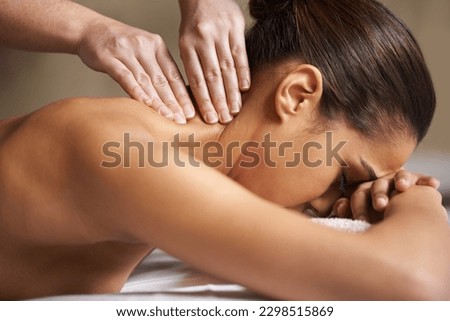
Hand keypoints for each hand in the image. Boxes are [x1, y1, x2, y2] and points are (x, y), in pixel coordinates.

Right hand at [77, 17, 194, 123]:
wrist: (89, 28)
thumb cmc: (120, 45)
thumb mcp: (144, 50)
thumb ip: (157, 69)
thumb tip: (175, 97)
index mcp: (157, 45)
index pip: (173, 74)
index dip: (183, 95)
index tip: (191, 112)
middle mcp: (144, 47)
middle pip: (162, 80)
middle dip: (174, 102)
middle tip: (184, 120)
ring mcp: (126, 52)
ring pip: (146, 81)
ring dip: (159, 102)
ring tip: (169, 118)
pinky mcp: (108, 58)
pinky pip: (125, 78)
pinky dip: (137, 93)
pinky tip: (146, 106)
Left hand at [179, 0, 249, 123]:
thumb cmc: (194, 23)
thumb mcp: (185, 41)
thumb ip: (192, 65)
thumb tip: (201, 96)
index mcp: (186, 46)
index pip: (196, 80)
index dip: (204, 101)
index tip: (210, 118)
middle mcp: (202, 40)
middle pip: (212, 77)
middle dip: (219, 101)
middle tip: (224, 119)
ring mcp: (220, 33)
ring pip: (227, 68)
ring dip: (232, 91)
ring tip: (235, 109)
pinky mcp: (235, 27)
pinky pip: (240, 54)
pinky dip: (243, 72)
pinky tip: (244, 88)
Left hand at [333, 170, 439, 222]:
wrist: (398, 220)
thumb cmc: (373, 222)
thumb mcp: (361, 219)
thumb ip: (347, 212)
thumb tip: (339, 208)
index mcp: (363, 193)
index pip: (358, 196)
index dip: (358, 206)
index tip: (360, 220)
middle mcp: (379, 184)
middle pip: (377, 186)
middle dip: (378, 194)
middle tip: (380, 206)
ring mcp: (397, 182)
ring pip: (398, 177)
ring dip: (400, 180)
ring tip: (402, 187)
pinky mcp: (416, 182)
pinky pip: (421, 178)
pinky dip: (426, 180)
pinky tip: (432, 184)